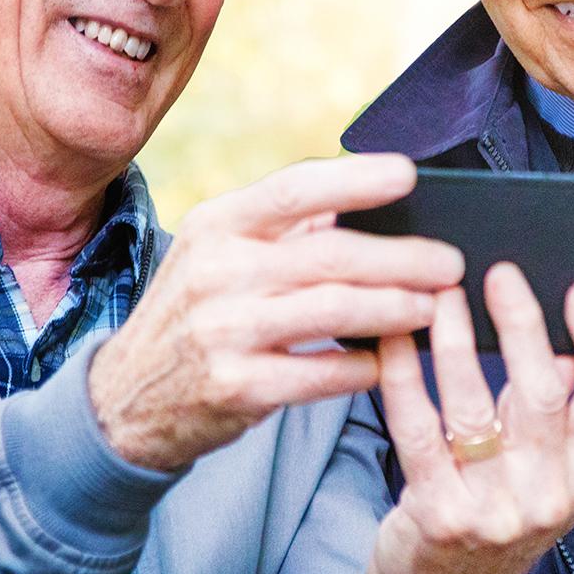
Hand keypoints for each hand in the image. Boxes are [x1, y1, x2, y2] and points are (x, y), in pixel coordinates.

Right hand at [88, 154, 463, 470]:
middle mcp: (217, 271)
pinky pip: (319, 374)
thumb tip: (355, 197)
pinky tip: (384, 363)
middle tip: (450, 261)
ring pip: (332, 311)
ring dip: (394, 309)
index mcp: (216, 224)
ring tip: (433, 308)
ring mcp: (224, 330)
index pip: (293, 189)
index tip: (409, 173)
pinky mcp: (236, 386)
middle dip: (402, 257)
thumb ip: (280, 227)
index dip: (354, 179)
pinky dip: (360, 367)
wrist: (123, 400)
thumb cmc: (192, 314)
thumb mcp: (215, 254)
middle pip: (329, 254)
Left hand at [367, 263, 573, 573]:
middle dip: (521, 325)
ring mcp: (493, 509)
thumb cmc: (497, 516)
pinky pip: (419, 431)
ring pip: (474, 406)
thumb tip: (565, 345)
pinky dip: (405, 378)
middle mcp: (547, 495)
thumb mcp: (545, 475)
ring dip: (455, 341)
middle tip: (499, 275)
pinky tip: (395, 342)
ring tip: (440, 296)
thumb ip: (558, 416)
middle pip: (542, 393)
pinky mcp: (438, 514)